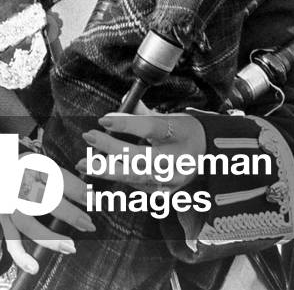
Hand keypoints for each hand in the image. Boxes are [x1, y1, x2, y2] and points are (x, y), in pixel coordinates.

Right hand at [0, 162, 92, 275]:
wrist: (4, 172)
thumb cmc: (33, 170)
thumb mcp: (49, 166)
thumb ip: (69, 182)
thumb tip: (92, 198)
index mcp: (30, 164)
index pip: (56, 176)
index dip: (77, 190)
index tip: (93, 200)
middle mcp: (16, 182)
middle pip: (41, 199)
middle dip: (68, 214)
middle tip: (89, 224)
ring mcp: (8, 202)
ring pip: (26, 222)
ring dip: (49, 237)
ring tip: (71, 247)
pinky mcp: (4, 218)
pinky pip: (10, 238)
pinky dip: (20, 255)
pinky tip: (34, 267)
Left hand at [80, 104, 205, 192]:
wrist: (209, 156)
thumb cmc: (183, 132)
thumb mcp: (170, 117)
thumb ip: (143, 112)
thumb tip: (123, 100)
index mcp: (180, 133)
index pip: (151, 128)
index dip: (126, 125)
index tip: (103, 120)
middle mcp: (179, 159)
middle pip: (142, 157)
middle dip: (112, 150)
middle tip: (89, 137)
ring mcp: (174, 179)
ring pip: (137, 177)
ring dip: (108, 170)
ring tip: (84, 163)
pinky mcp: (167, 193)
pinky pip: (138, 187)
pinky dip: (119, 179)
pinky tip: (102, 171)